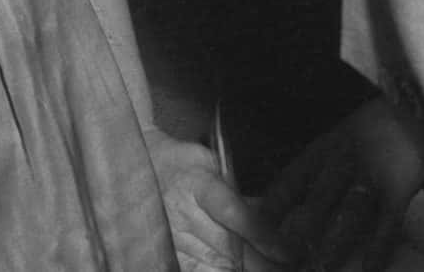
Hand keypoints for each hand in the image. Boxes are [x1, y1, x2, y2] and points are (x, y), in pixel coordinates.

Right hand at [150, 129, 287, 270]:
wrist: (138, 164)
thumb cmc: (182, 163)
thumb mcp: (212, 164)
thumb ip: (238, 190)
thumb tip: (272, 211)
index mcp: (198, 183)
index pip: (235, 213)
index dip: (261, 234)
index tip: (285, 250)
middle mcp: (183, 212)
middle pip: (228, 246)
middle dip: (260, 262)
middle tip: (284, 266)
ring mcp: (171, 234)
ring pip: (214, 264)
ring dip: (241, 270)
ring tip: (266, 269)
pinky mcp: (165, 249)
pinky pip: (195, 271)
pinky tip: (234, 271)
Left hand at [263, 100, 423, 271]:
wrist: (416, 107)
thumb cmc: (373, 131)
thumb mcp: (338, 141)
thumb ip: (320, 172)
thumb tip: (295, 212)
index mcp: (323, 149)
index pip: (290, 179)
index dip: (273, 207)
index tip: (257, 232)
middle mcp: (343, 161)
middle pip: (317, 200)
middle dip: (299, 232)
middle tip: (284, 257)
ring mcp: (372, 174)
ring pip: (348, 214)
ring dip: (333, 245)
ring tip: (320, 269)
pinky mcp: (400, 188)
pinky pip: (387, 223)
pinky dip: (378, 248)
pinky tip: (369, 268)